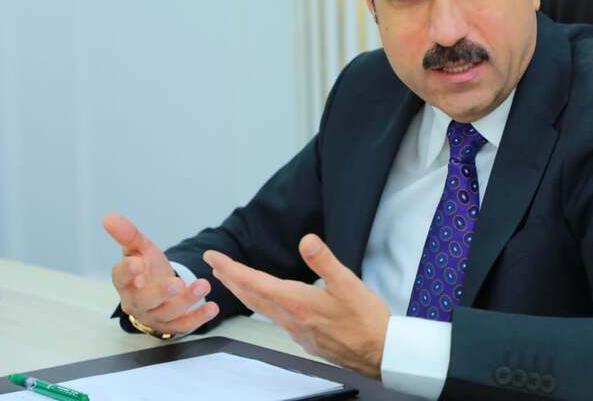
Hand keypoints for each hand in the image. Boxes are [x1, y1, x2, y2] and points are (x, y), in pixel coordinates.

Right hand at [103, 213, 218, 334]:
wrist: (158, 288)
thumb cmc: (146, 268)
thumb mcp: (139, 248)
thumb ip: (128, 234)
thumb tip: (109, 216)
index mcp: (125, 282)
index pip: (121, 278)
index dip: (128, 271)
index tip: (138, 263)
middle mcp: (136, 303)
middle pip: (145, 301)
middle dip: (161, 292)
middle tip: (177, 283)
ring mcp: (153, 316)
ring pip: (167, 313)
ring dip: (187, 301)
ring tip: (203, 285)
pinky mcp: (170, 326)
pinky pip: (183, 326)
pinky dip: (198, 318)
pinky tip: (212, 307)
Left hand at [203, 234, 390, 378]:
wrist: (380, 352)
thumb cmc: (366, 318)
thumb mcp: (348, 283)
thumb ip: (324, 261)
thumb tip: (306, 240)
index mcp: (297, 302)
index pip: (255, 283)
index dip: (232, 269)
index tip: (213, 257)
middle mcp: (291, 319)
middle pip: (252, 297)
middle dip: (231, 280)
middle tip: (214, 266)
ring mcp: (297, 331)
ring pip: (262, 309)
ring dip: (244, 292)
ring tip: (234, 280)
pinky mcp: (307, 338)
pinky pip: (276, 318)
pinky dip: (263, 304)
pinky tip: (269, 302)